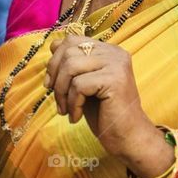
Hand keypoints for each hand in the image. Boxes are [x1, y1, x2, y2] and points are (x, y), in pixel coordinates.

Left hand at [44, 34, 165, 170]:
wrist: (127, 137)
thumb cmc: (104, 113)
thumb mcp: (83, 84)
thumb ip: (72, 64)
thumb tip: (53, 45)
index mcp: (108, 50)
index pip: (71, 40)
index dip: (55, 60)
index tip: (50, 84)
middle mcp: (115, 53)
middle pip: (69, 52)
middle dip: (55, 78)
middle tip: (58, 100)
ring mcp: (116, 65)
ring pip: (71, 67)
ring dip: (61, 92)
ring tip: (65, 110)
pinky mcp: (114, 80)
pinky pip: (79, 85)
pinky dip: (72, 103)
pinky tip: (76, 116)